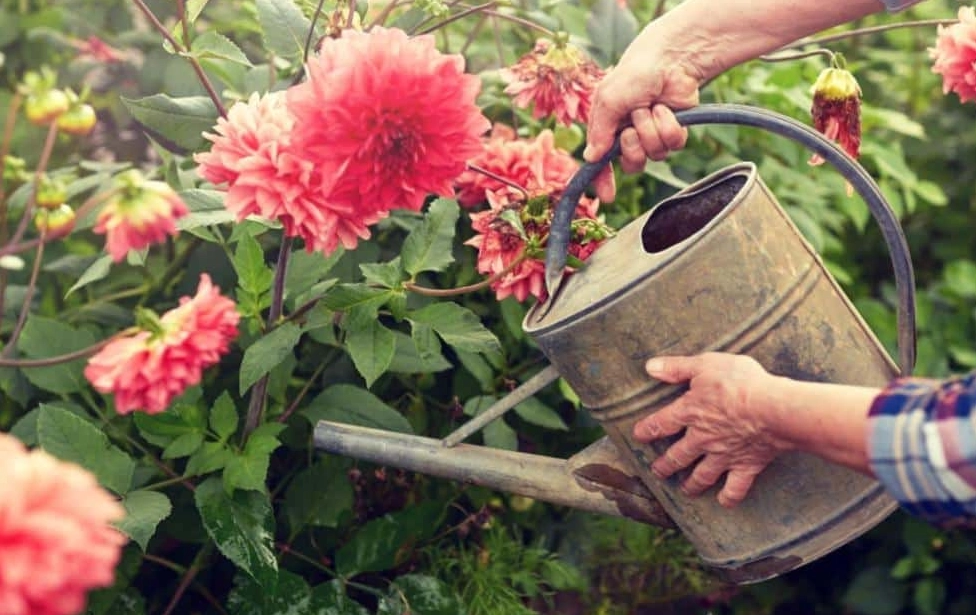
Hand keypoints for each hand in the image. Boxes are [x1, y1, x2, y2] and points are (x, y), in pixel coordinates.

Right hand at [584, 31, 701, 201]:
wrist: (669, 59)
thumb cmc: (634, 74)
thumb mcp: (608, 100)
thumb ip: (599, 131)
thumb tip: (591, 158)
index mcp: (607, 128)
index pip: (602, 163)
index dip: (603, 180)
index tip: (607, 196)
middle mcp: (628, 135)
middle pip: (632, 164)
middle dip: (633, 146)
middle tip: (633, 126)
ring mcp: (652, 134)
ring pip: (655, 154)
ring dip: (652, 129)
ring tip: (651, 107)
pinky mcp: (674, 131)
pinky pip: (673, 144)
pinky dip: (669, 126)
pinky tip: (667, 109)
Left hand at [633, 353, 793, 507]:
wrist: (772, 409)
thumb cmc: (740, 382)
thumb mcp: (705, 364)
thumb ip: (678, 367)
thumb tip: (650, 367)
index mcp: (690, 412)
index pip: (661, 423)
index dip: (647, 429)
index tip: (638, 436)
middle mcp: (702, 439)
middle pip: (678, 456)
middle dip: (665, 465)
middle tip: (658, 472)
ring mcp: (724, 455)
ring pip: (702, 475)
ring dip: (691, 484)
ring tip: (685, 490)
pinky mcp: (746, 465)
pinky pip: (735, 487)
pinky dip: (729, 497)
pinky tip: (723, 501)